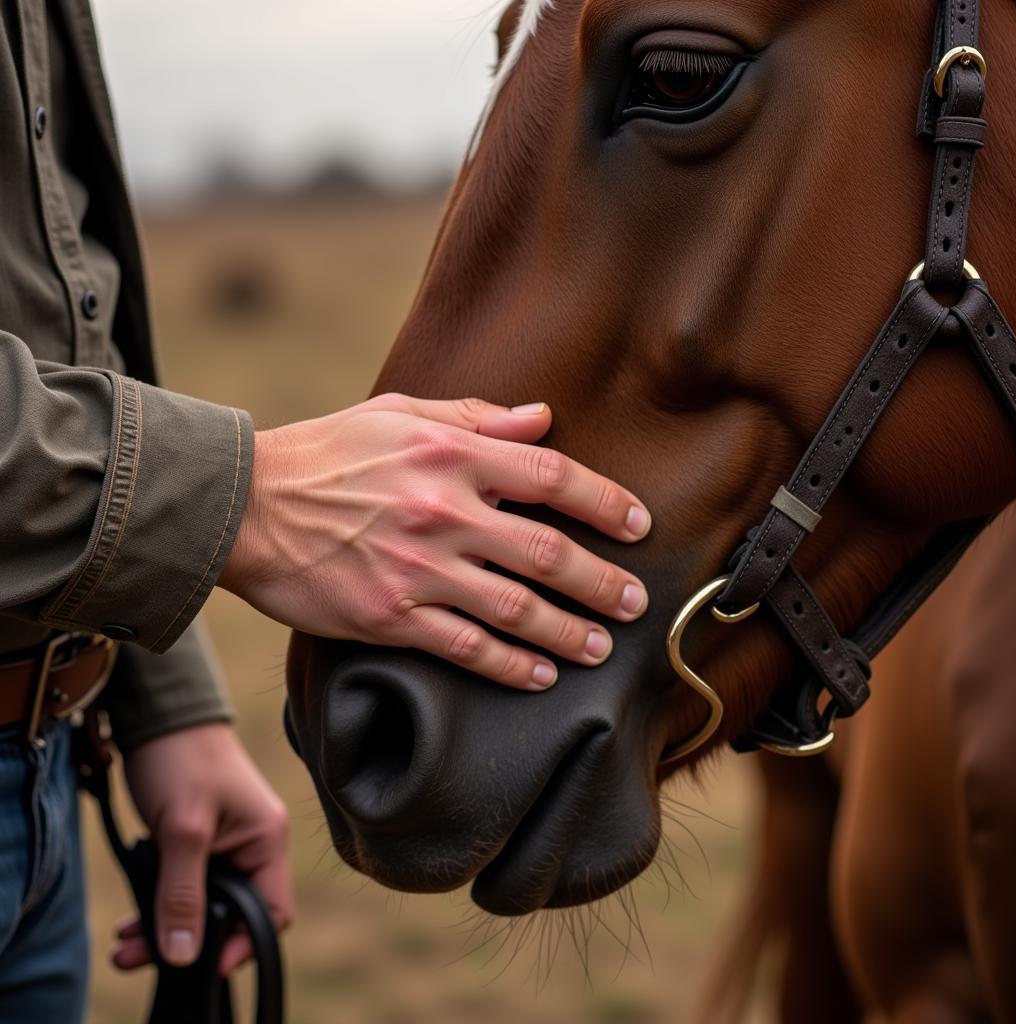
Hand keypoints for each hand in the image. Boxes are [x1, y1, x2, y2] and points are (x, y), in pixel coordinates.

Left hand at [112, 723, 291, 974]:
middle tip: (138, 956)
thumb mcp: (181, 830)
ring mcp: (229, 842)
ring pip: (205, 902)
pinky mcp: (202, 840)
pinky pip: (189, 885)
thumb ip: (182, 893)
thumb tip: (184, 955)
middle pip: (234, 912)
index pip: (272, 911)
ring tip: (125, 945)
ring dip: (167, 926)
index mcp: (268, 838)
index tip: (199, 965)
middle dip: (189, 940)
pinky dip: (162, 904)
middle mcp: (255, 843)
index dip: (242, 944)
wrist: (161, 716)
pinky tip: (132, 920)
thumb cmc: (182, 759)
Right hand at [219, 394, 651, 690]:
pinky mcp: (391, 617)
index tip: (638, 524)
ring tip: (602, 648)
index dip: (604, 502)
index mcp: (449, 455)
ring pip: (516, 609)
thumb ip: (474, 417)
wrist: (244, 506)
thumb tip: (541, 416)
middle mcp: (443, 512)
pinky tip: (539, 676)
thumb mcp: (398, 414)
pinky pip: (466, 648)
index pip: (550, 476)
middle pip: (546, 552)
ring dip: (569, 632)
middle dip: (602, 581)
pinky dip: (510, 665)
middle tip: (636, 601)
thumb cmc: (326, 453)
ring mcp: (418, 570)